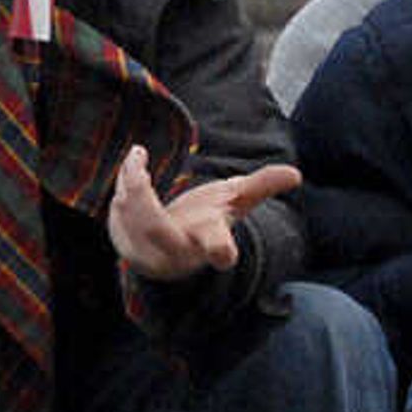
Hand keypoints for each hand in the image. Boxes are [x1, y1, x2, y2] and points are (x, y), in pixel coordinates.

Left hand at [105, 150, 301, 281]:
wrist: (171, 250)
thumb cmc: (206, 222)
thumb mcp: (233, 203)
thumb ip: (261, 187)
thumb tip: (295, 174)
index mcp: (207, 241)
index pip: (217, 248)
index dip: (220, 251)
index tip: (225, 255)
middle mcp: (175, 252)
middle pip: (156, 228)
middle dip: (142, 193)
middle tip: (138, 158)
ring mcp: (145, 252)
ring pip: (129, 215)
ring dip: (130, 180)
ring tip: (137, 156)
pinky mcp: (123, 243)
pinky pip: (116, 210)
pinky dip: (122, 184)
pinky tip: (131, 170)